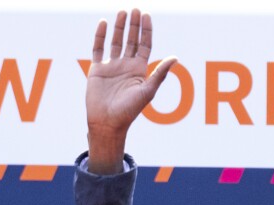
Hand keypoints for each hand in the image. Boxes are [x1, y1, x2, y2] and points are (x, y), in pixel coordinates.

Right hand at [85, 9, 177, 172]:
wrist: (108, 123)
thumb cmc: (129, 111)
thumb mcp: (148, 91)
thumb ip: (160, 73)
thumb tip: (175, 57)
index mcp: (139, 71)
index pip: (144, 45)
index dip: (146, 31)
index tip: (146, 16)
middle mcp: (126, 66)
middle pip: (131, 40)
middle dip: (133, 25)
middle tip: (135, 9)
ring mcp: (111, 67)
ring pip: (116, 42)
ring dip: (119, 27)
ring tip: (122, 12)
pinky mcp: (97, 70)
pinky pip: (98, 49)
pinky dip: (100, 36)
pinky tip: (103, 23)